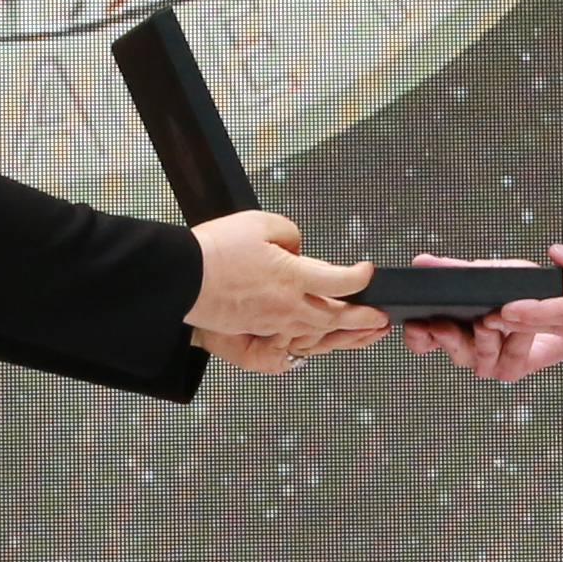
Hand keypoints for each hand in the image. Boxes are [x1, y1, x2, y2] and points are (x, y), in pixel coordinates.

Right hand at [187, 211, 379, 374]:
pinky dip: (312, 338)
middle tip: (380, 320)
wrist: (182, 279)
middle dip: (363, 319)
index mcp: (293, 276)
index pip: (341, 281)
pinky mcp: (256, 330)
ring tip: (361, 335)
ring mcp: (272, 321)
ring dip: (343, 335)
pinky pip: (293, 338)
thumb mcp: (259, 223)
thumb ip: (289, 234)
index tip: (368, 272)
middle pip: (336, 316)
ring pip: (316, 332)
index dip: (361, 278)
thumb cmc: (215, 250)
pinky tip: (318, 336)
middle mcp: (288, 304)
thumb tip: (298, 248)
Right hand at [398, 252, 562, 384]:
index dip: (416, 336)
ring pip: (476, 357)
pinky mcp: (515, 367)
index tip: (414, 323)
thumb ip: (453, 270)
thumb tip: (422, 261)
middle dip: (445, 336)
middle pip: (447, 349)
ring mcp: (490, 360)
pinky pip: (509, 358)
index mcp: (455, 325)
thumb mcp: (486, 273)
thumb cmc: (523, 289)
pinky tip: (520, 325)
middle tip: (443, 322)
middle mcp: (469, 347)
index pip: (423, 339)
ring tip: (486, 321)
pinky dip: (515, 339)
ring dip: (481, 339)